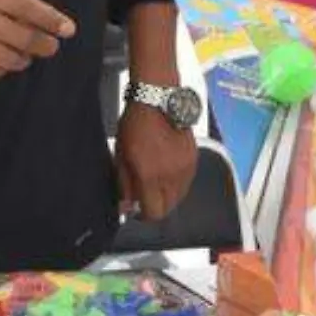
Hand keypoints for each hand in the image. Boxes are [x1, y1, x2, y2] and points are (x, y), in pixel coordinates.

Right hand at [0, 0, 75, 80]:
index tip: (68, 29)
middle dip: (45, 45)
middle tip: (51, 46)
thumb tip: (39, 14)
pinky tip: (5, 63)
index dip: (51, 20)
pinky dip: (3, 70)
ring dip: (25, 59)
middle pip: (23, 38)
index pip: (28, 8)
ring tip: (27, 55)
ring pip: (9, 59)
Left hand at [115, 101, 197, 219]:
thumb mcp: (121, 156)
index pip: (154, 213)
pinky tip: (167, 169)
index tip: (137, 209)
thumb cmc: (135, 124)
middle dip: (157, 205)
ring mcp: (186, 168)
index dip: (144, 214)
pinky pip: (187, 181)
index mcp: (150, 176)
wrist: (158, 100)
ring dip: (168, 195)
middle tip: (146, 194)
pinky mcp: (194, 159)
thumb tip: (127, 207)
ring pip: (180, 196)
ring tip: (156, 179)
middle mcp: (171, 176)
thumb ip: (125, 185)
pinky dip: (177, 182)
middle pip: (169, 208)